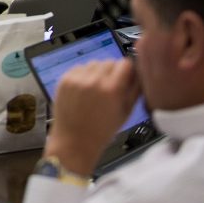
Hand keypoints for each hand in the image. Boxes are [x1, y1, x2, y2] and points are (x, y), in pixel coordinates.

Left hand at [44, 59, 140, 175]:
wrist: (74, 140)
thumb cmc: (103, 130)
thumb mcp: (126, 112)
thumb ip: (135, 90)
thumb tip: (139, 73)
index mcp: (112, 89)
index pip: (125, 63)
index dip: (127, 71)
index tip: (126, 77)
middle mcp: (94, 81)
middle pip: (109, 62)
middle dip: (113, 72)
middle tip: (111, 86)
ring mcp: (77, 79)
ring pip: (94, 63)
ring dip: (98, 72)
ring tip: (97, 89)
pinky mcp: (64, 80)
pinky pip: (78, 68)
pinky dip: (83, 75)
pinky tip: (85, 89)